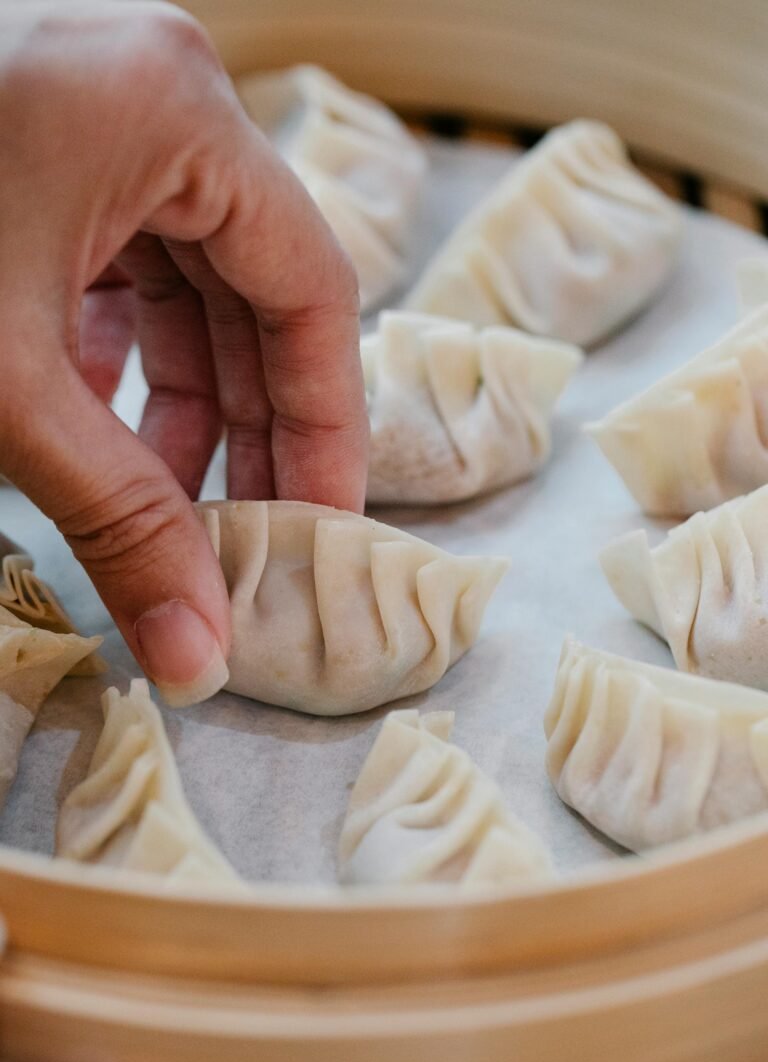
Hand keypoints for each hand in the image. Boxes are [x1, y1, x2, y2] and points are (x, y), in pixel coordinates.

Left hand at [0, 1, 368, 704]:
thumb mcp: (7, 387)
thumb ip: (116, 519)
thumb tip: (195, 650)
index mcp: (179, 114)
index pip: (312, 294)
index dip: (325, 430)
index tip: (321, 532)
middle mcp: (160, 95)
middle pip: (256, 294)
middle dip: (248, 432)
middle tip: (251, 544)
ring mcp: (103, 110)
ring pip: (192, 284)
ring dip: (182, 403)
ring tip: (171, 510)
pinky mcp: (54, 141)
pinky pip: (125, 259)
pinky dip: (119, 350)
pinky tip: (98, 425)